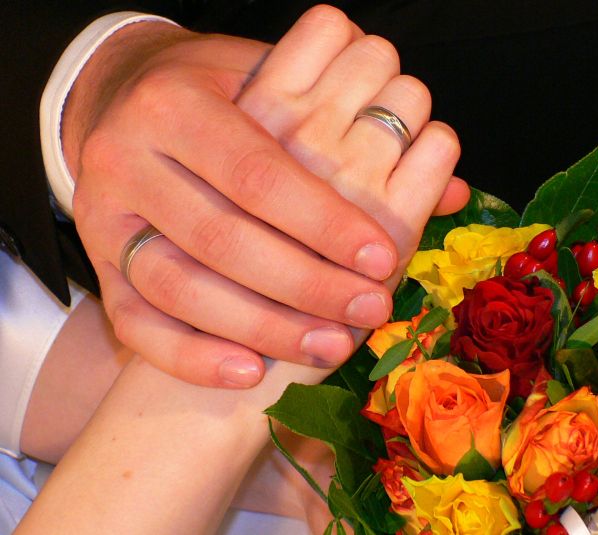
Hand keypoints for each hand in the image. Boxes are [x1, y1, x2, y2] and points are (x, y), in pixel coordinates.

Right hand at [63, 16, 466, 387]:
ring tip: (332, 347)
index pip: (257, 172)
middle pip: (221, 237)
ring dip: (261, 326)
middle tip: (372, 310)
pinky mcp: (98, 265)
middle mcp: (128, 156)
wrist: (124, 104)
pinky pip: (134, 323)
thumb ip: (356, 130)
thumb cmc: (222, 101)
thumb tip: (452, 189)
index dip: (322, 220)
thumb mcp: (280, 89)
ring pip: (180, 288)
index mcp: (176, 104)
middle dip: (305, 283)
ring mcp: (104, 217)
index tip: (383, 258)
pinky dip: (189, 356)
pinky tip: (249, 374)